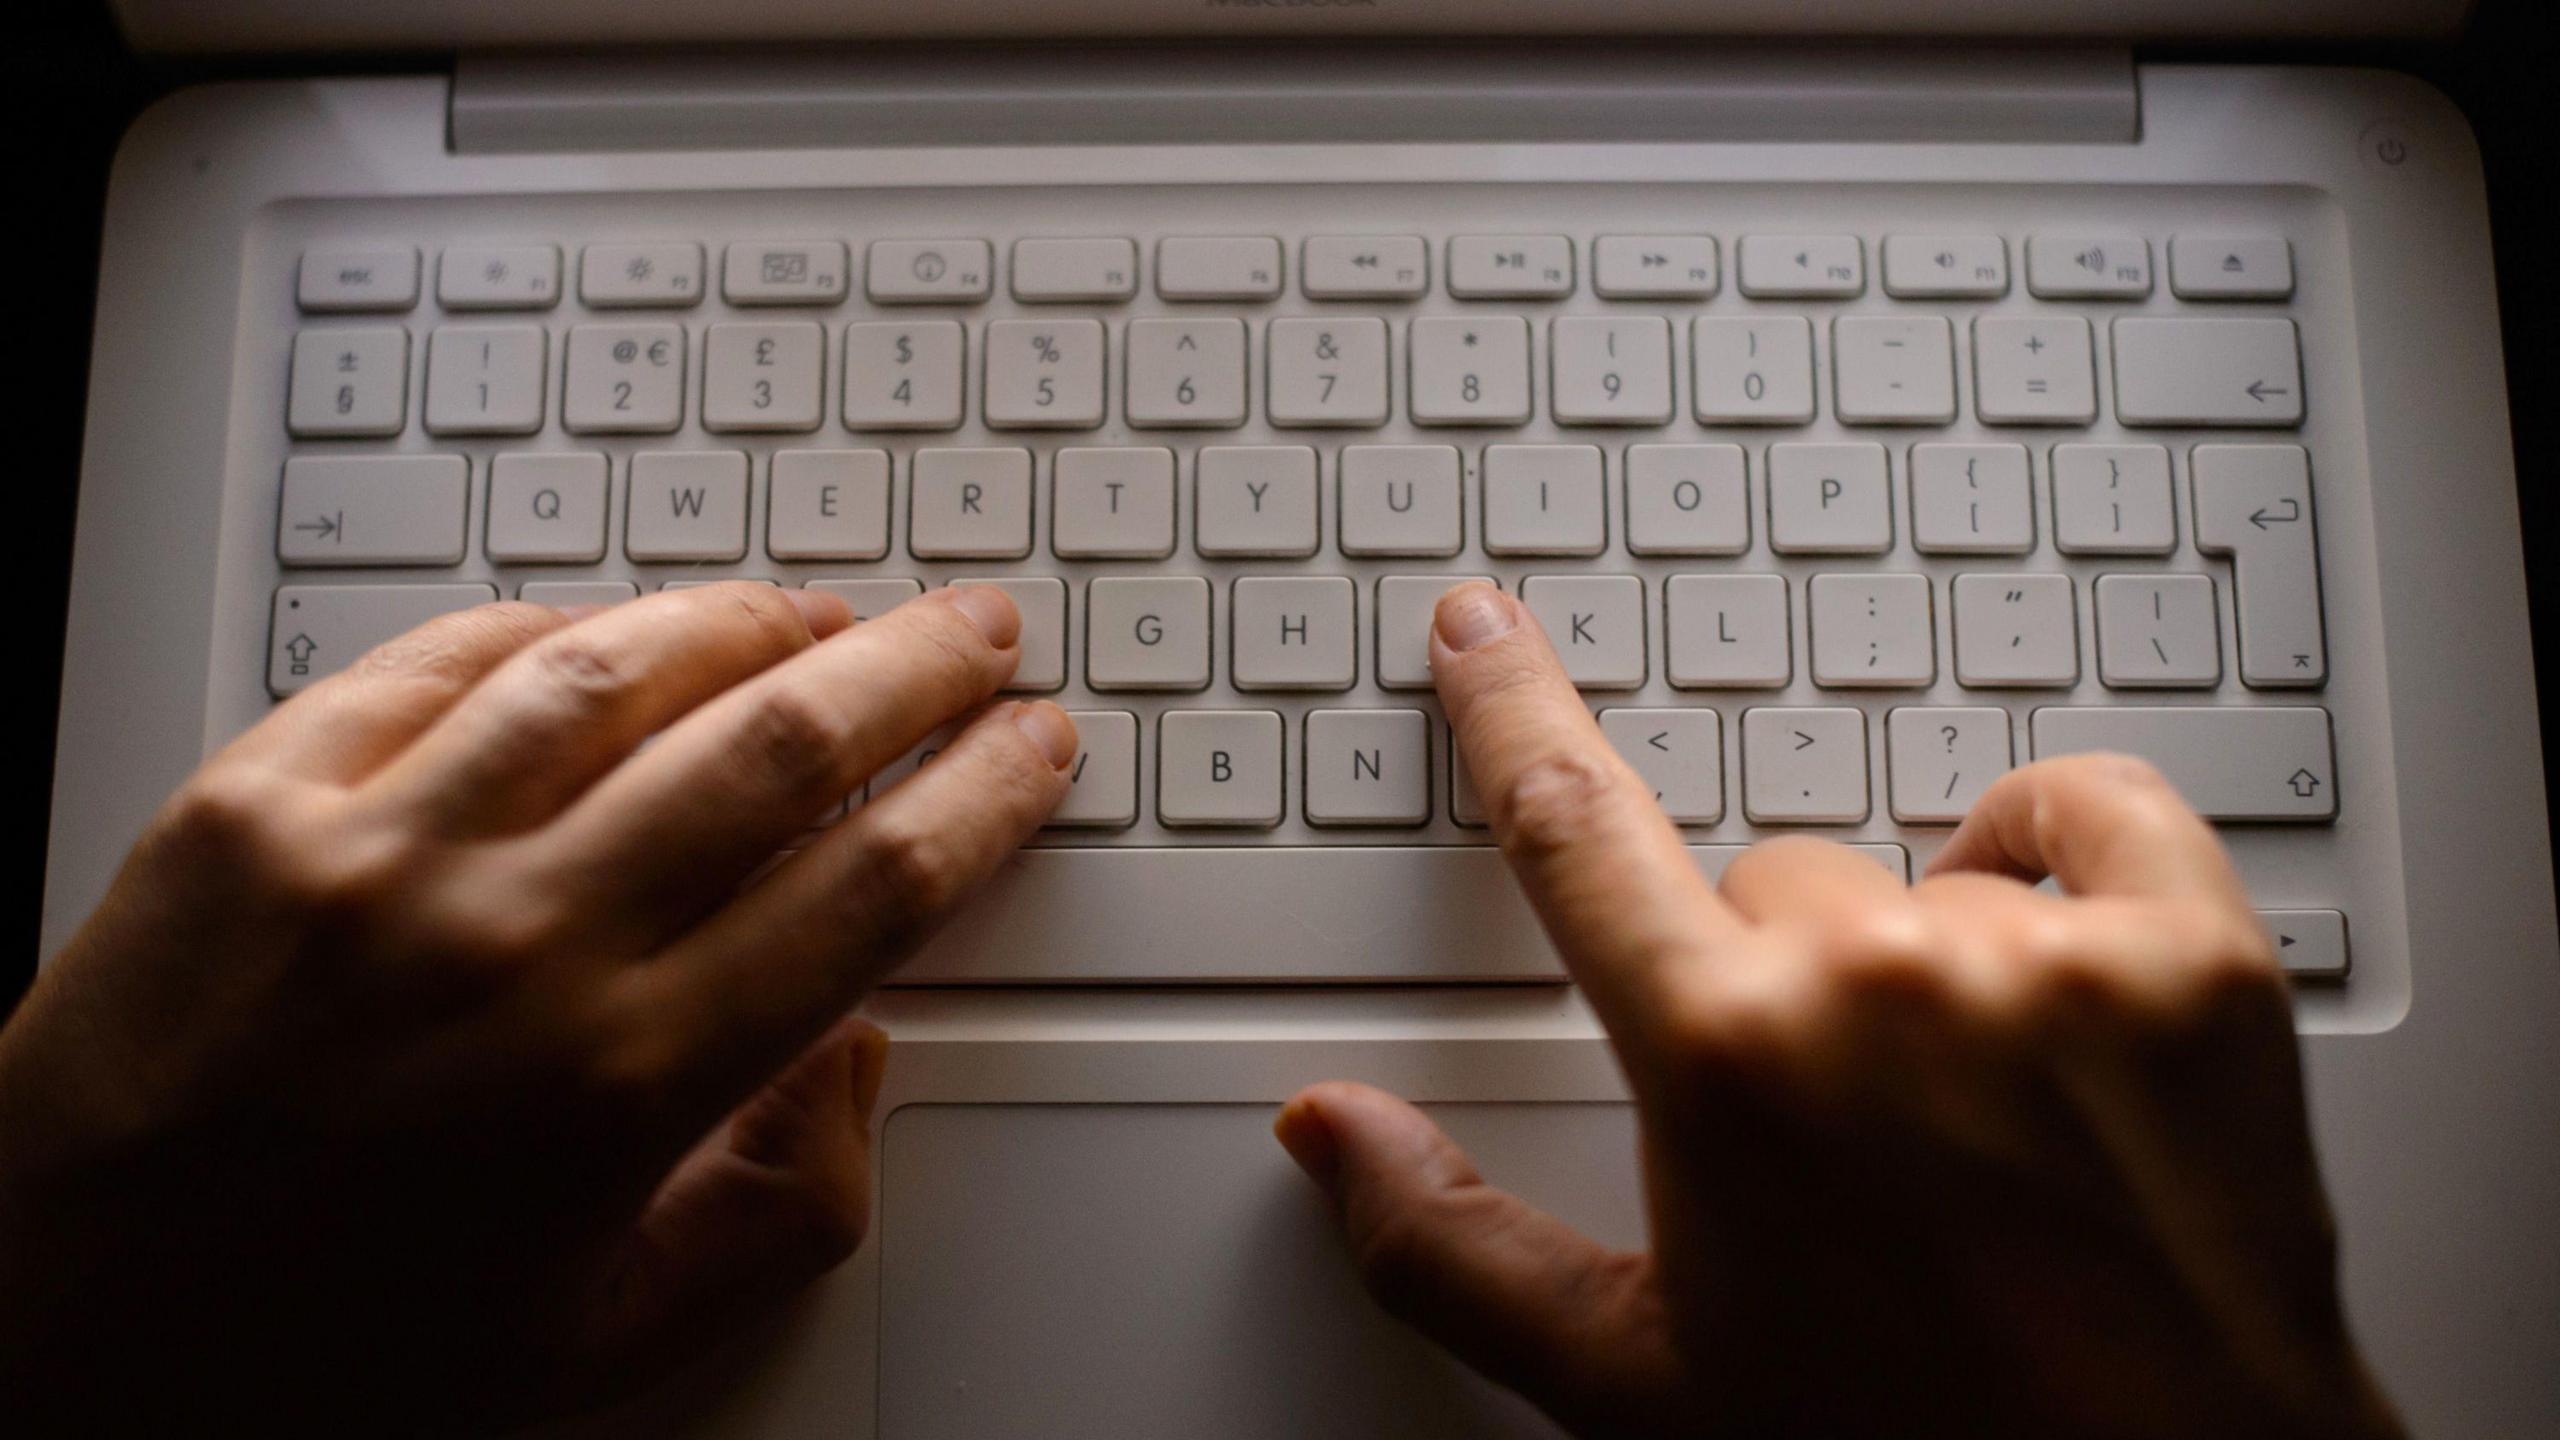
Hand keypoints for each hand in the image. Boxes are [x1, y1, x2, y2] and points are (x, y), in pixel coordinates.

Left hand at [0, 583, 1076, 1429]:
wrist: (45, 1332)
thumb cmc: (315, 1354)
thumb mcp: (601, 1340)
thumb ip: (781, 1210)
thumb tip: (856, 1059)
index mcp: (622, 1086)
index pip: (871, 887)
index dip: (982, 797)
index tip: (1030, 750)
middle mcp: (515, 947)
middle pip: (781, 745)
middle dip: (915, 669)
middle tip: (974, 632)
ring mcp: (377, 855)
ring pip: (620, 668)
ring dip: (749, 620)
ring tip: (816, 612)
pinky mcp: (253, 800)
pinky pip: (439, 660)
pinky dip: (551, 626)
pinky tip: (609, 629)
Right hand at [1275, 582, 2402, 1439]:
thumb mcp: (1637, 1382)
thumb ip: (1451, 1242)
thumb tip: (1332, 1134)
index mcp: (1726, 1060)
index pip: (1572, 825)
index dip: (1511, 709)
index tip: (1487, 630)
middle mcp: (1879, 981)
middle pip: (1764, 882)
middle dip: (1775, 986)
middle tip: (1839, 1135)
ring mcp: (2049, 959)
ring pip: (1918, 874)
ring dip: (1922, 965)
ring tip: (1969, 1124)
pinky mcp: (2197, 957)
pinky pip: (2087, 806)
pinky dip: (2058, 855)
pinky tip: (2052, 964)